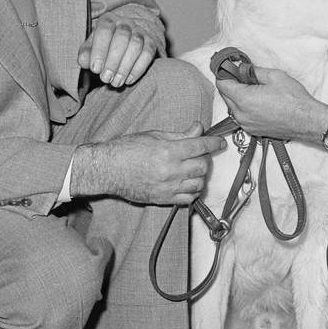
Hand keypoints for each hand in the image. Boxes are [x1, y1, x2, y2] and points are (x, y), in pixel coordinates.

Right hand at [72, 124, 224, 204]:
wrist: (108, 169)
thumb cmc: (127, 149)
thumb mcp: (154, 135)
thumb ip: (179, 134)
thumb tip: (198, 129)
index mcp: (169, 151)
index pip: (200, 146)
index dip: (213, 143)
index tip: (220, 142)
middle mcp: (171, 170)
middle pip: (203, 166)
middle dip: (205, 158)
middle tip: (199, 154)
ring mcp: (168, 187)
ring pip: (199, 183)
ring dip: (200, 175)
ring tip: (192, 169)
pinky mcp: (163, 199)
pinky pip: (188, 199)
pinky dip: (193, 191)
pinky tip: (188, 183)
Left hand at [78, 16, 158, 87]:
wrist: (123, 45)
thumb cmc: (103, 48)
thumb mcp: (91, 49)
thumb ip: (86, 54)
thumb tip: (84, 61)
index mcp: (108, 20)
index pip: (104, 30)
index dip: (100, 50)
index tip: (95, 69)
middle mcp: (125, 22)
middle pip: (122, 37)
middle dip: (113, 61)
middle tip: (106, 78)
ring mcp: (140, 31)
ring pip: (136, 45)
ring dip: (125, 66)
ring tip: (116, 82)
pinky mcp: (151, 42)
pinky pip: (148, 53)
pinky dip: (138, 68)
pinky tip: (129, 80)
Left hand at [216, 66, 327, 142]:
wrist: (307, 121)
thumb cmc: (294, 99)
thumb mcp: (274, 76)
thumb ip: (253, 70)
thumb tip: (242, 67)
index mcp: (244, 99)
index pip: (222, 84)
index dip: (225, 73)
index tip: (230, 67)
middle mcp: (241, 114)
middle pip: (225, 95)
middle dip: (231, 84)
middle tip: (243, 75)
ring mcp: (246, 124)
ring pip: (232, 106)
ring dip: (237, 96)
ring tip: (253, 88)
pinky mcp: (252, 130)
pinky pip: (241, 115)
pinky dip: (244, 107)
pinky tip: (258, 101)